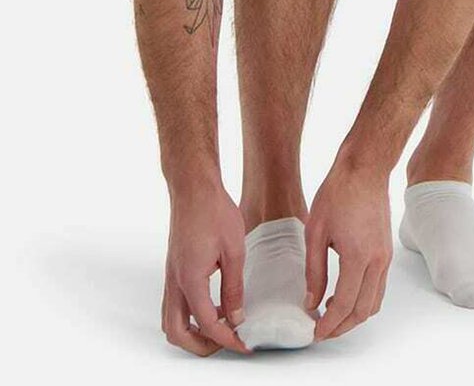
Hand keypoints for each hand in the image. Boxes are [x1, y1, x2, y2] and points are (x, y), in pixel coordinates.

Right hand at [162, 179, 250, 356]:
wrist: (193, 186)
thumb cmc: (214, 210)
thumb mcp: (234, 250)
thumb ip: (234, 287)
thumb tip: (236, 316)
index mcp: (191, 279)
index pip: (207, 324)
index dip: (227, 338)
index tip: (244, 343)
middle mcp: (175, 281)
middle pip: (178, 332)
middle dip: (202, 345)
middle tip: (228, 342)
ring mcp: (170, 275)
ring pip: (171, 320)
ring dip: (192, 331)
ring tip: (220, 326)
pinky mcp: (173, 268)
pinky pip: (173, 303)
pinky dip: (189, 315)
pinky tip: (212, 304)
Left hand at [304, 157, 392, 340]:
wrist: (364, 168)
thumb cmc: (338, 193)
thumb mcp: (315, 232)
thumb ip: (314, 271)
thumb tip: (311, 302)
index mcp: (358, 257)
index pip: (344, 305)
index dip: (328, 324)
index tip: (314, 332)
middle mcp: (377, 261)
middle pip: (363, 310)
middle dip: (341, 327)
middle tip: (321, 330)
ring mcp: (385, 257)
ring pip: (375, 302)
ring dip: (354, 315)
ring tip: (330, 315)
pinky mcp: (386, 251)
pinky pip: (379, 287)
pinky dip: (364, 300)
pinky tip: (344, 294)